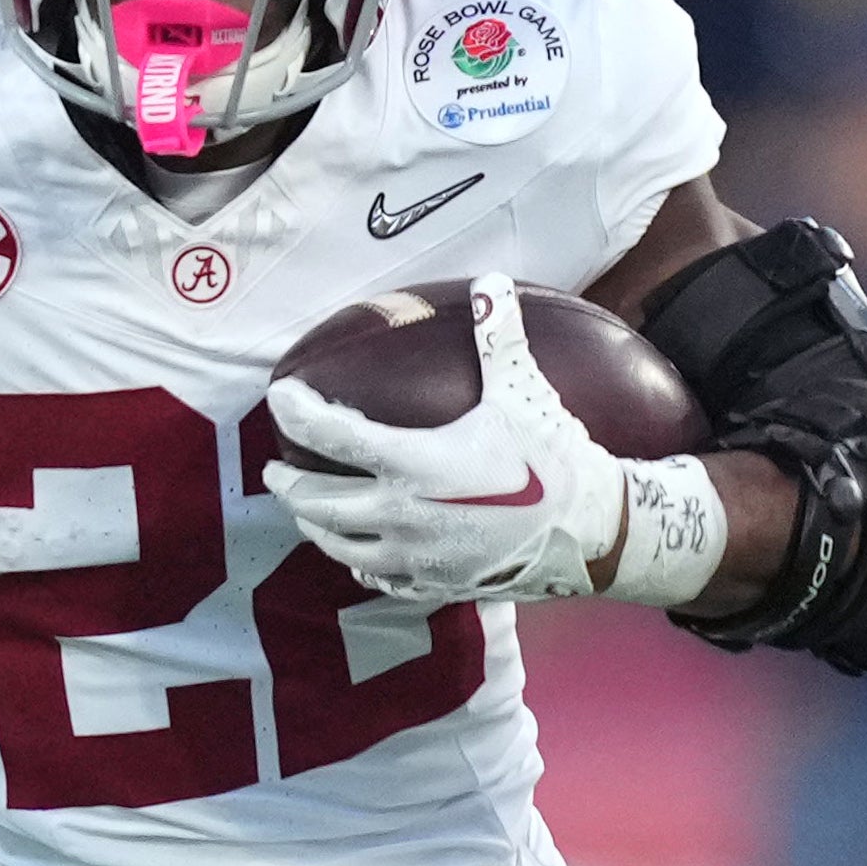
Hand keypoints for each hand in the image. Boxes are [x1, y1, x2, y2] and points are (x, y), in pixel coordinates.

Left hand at [264, 276, 691, 606]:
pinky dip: (360, 563)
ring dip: (314, 527)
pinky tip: (358, 555)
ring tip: (305, 512)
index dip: (298, 412)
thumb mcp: (523, 390)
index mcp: (413, 464)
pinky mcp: (434, 586)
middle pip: (319, 501)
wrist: (591, 533)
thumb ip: (498, 334)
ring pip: (340, 545)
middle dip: (289, 485)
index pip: (332, 435)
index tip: (278, 398)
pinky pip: (379, 578)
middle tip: (275, 470)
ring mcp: (415, 557)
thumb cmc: (554, 458)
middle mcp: (402, 515)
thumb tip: (493, 280)